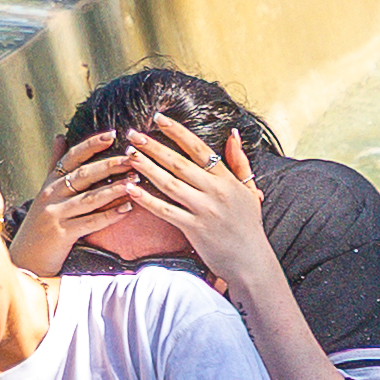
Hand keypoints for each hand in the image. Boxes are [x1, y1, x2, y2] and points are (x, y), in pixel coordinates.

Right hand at [9, 129, 135, 272]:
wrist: (25, 259)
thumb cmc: (41, 223)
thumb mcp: (45, 191)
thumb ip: (55, 164)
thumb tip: (59, 136)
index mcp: (50, 182)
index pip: (72, 157)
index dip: (91, 145)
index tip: (112, 134)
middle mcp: (51, 195)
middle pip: (84, 175)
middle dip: (110, 165)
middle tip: (133, 158)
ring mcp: (55, 215)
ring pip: (89, 198)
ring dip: (114, 189)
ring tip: (134, 182)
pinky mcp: (62, 234)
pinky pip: (90, 222)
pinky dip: (109, 215)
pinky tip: (127, 209)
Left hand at [121, 118, 275, 296]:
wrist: (250, 261)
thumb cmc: (248, 226)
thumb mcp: (250, 190)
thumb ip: (240, 162)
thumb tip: (233, 134)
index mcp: (227, 179)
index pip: (198, 148)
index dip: (177, 132)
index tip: (159, 118)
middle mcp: (215, 191)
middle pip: (179, 163)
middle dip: (154, 147)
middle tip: (133, 134)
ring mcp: (204, 210)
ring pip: (170, 184)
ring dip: (147, 168)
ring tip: (129, 155)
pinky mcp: (194, 229)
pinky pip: (166, 211)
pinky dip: (148, 200)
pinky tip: (131, 189)